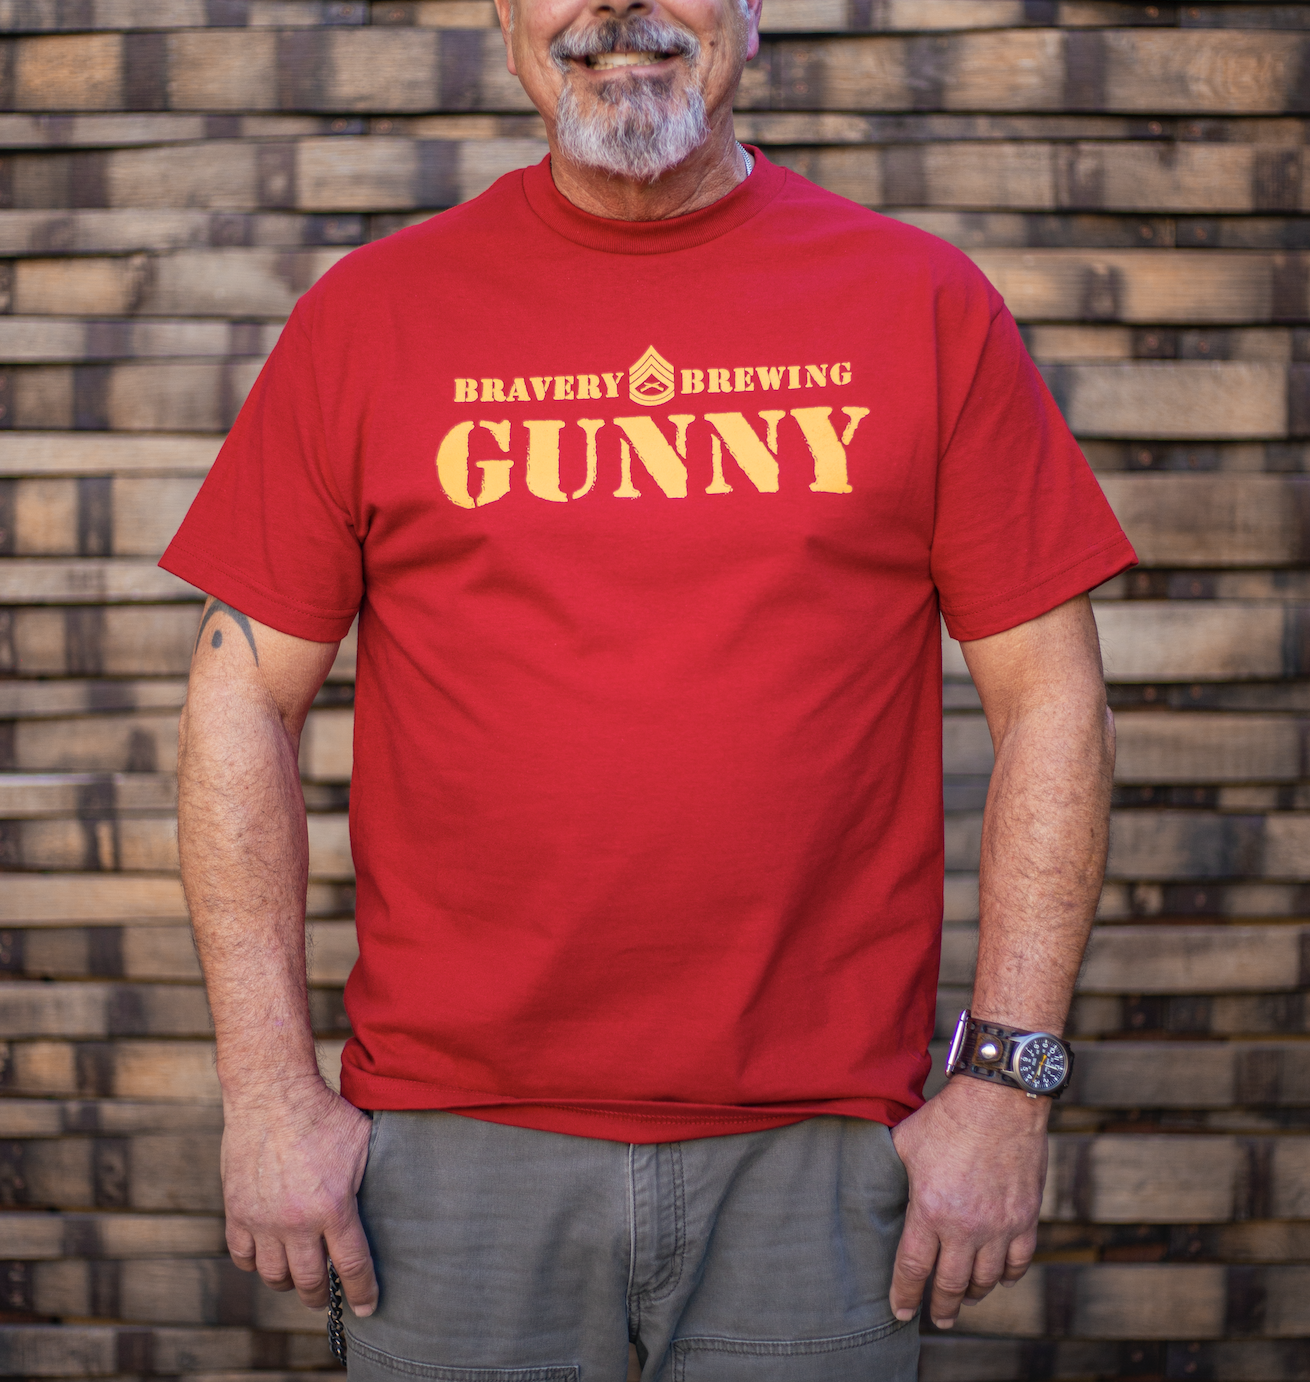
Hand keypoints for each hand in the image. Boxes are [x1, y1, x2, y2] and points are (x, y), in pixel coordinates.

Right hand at [220, 1076, 377, 1316]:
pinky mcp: (236, 1211)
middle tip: (329, 1297)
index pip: (352, 1266)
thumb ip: (373, 1178)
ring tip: (301, 1276)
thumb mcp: (363, 1144)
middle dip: (323, 1296)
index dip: (363, 1292)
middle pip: (311, 1281)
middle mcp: (296, 1221)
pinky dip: (256, 1263)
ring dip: (290, 1282)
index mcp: (333, 1206)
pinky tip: (269, 1256)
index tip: (369, 1308)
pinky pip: (243, 1256)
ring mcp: (262, 1220)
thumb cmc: (324, 1113)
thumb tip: (396, 1194)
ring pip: (274, 1276)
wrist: (272, 1093)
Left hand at [889, 1074, 1047, 1328]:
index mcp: (930, 1210)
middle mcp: (965, 1226)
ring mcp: (999, 1225)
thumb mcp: (906, 1143)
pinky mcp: (1025, 1218)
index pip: (913, 1269)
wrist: (999, 1100)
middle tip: (937, 1317)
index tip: (900, 1312)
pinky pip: (1017, 1263)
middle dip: (941, 1307)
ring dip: (973, 1294)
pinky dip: (1006, 1276)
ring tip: (964, 1298)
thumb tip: (873, 1184)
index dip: (905, 1296)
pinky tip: (997, 1276)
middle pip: (951, 1285)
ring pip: (986, 1280)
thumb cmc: (948, 1118)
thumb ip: (892, 1172)